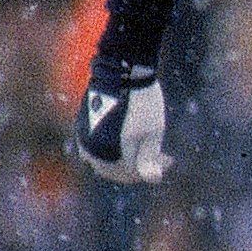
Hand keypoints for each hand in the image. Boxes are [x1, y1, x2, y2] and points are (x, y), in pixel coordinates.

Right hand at [74, 62, 168, 183]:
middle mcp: (90, 149)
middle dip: (140, 166)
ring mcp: (83, 137)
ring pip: (107, 160)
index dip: (152, 170)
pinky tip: (131, 137)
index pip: (132, 174)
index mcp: (107, 154)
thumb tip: (152, 179)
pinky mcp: (82, 126)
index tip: (169, 158)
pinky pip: (98, 148)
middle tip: (162, 155)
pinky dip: (114, 148)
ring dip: (127, 158)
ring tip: (148, 145)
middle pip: (117, 171)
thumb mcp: (152, 133)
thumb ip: (149, 159)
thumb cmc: (142, 103)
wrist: (122, 72)